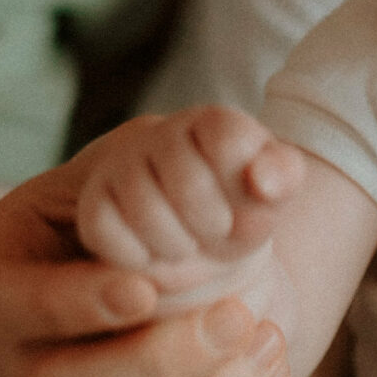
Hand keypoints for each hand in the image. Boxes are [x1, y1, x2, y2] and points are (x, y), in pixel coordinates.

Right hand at [0, 140, 292, 376]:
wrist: (201, 254)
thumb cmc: (160, 191)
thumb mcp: (165, 148)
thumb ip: (205, 143)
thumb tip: (271, 172)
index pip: (5, 305)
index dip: (70, 306)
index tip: (146, 289)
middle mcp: (14, 358)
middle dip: (151, 366)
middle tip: (235, 316)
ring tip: (264, 335)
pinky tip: (267, 370)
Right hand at [74, 106, 304, 310]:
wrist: (202, 247)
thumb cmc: (241, 214)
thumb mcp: (273, 197)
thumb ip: (282, 175)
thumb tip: (263, 179)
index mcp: (210, 121)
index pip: (227, 139)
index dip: (239, 185)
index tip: (246, 199)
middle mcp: (158, 134)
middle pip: (189, 184)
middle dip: (212, 223)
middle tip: (216, 231)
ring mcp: (120, 167)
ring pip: (146, 211)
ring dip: (177, 244)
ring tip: (187, 244)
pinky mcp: (95, 205)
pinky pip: (106, 231)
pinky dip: (136, 255)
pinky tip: (153, 254)